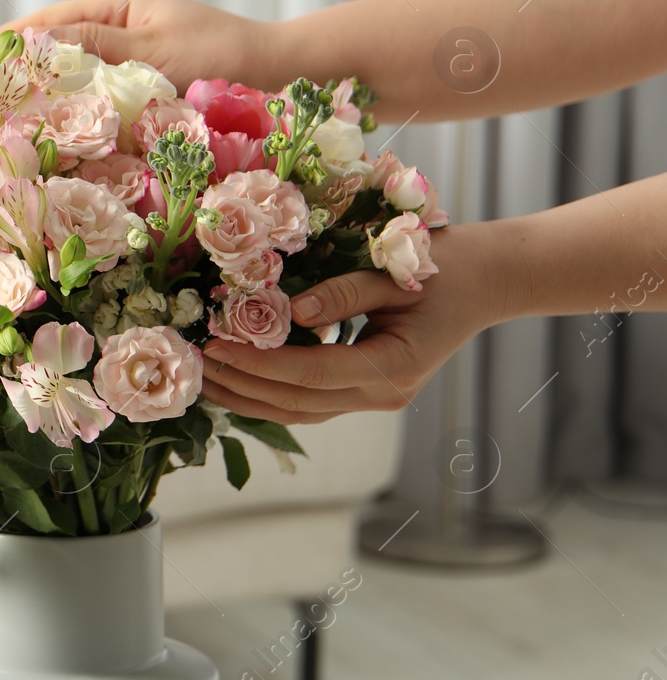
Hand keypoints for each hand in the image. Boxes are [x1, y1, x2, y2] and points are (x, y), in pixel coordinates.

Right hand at [1, 0, 274, 88]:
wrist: (276, 72)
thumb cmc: (222, 55)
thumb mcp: (154, 51)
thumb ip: (95, 48)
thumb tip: (33, 46)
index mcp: (117, 6)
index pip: (47, 21)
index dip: (7, 41)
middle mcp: (116, 26)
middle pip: (52, 46)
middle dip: (16, 68)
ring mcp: (125, 55)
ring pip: (71, 72)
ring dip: (42, 90)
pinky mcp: (137, 83)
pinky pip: (94, 92)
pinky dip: (72, 106)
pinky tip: (52, 125)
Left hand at [198, 225, 522, 423]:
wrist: (487, 281)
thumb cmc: (445, 267)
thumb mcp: (396, 271)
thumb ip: (345, 292)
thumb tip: (292, 311)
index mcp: (393, 367)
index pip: (311, 375)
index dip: (259, 365)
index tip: (214, 346)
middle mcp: (382, 393)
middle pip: (298, 403)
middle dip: (241, 386)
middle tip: (193, 363)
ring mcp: (376, 398)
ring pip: (300, 412)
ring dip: (249, 398)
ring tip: (204, 377)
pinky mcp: (367, 390)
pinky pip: (311, 402)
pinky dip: (271, 394)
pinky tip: (238, 380)